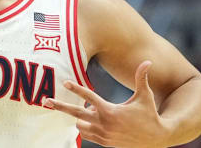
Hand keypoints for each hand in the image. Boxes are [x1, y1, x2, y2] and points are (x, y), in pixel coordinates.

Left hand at [44, 61, 170, 147]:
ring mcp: (102, 135)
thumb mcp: (145, 96)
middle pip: (76, 113)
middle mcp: (103, 124)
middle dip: (60, 106)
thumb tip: (147, 61)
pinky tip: (90, 119)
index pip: (89, 97)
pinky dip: (85, 126)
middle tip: (46, 101)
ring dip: (79, 116)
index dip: (76, 88)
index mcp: (111, 111)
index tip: (65, 82)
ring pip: (80, 124)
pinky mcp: (104, 142)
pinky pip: (86, 134)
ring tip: (90, 110)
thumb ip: (142, 78)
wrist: (155, 139)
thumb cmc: (149, 114)